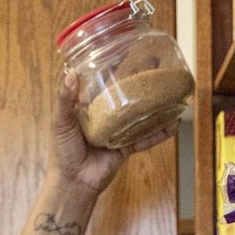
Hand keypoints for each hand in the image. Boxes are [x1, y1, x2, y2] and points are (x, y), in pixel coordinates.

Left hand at [50, 72, 179, 193]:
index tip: (128, 52)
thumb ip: (65, 99)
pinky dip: (159, 132)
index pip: (102, 83)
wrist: (74, 182)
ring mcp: (117, 131)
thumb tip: (72, 73)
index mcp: (88, 106)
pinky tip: (173, 124)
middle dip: (139, 83)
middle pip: (124, 96)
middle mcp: (104, 116)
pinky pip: (145, 138)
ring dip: (154, 106)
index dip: (114, 69)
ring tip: (169, 92)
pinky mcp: (126, 147)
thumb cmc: (63, 152)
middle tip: (155, 67)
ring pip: (139, 115)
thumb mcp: (60, 122)